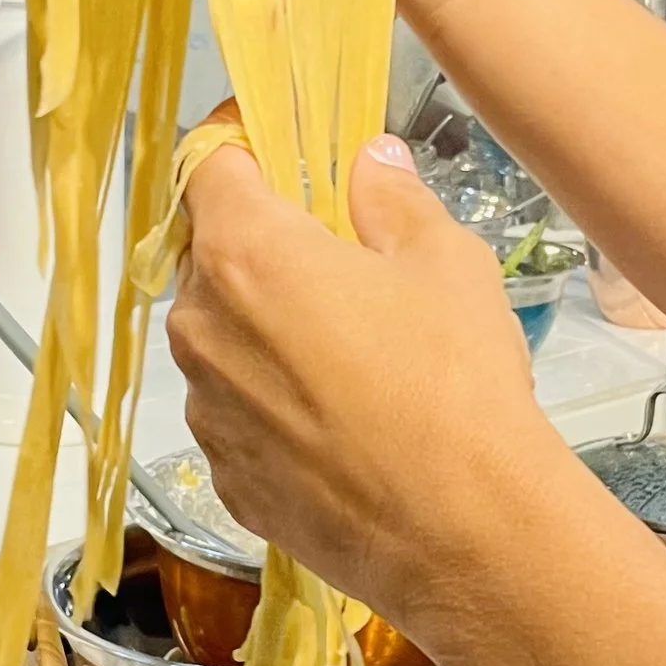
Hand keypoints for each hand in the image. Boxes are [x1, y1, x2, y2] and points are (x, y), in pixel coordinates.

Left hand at [168, 132, 571, 624]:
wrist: (462, 533)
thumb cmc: (455, 383)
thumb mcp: (446, 264)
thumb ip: (393, 200)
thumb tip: (371, 161)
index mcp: (246, 255)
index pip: (208, 162)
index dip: (237, 138)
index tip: (268, 133)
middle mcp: (202, 328)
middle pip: (212, 256)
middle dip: (263, 243)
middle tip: (336, 255)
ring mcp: (207, 410)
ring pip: (222, 339)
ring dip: (266, 328)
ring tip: (349, 352)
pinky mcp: (226, 478)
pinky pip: (238, 414)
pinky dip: (273, 402)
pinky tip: (341, 421)